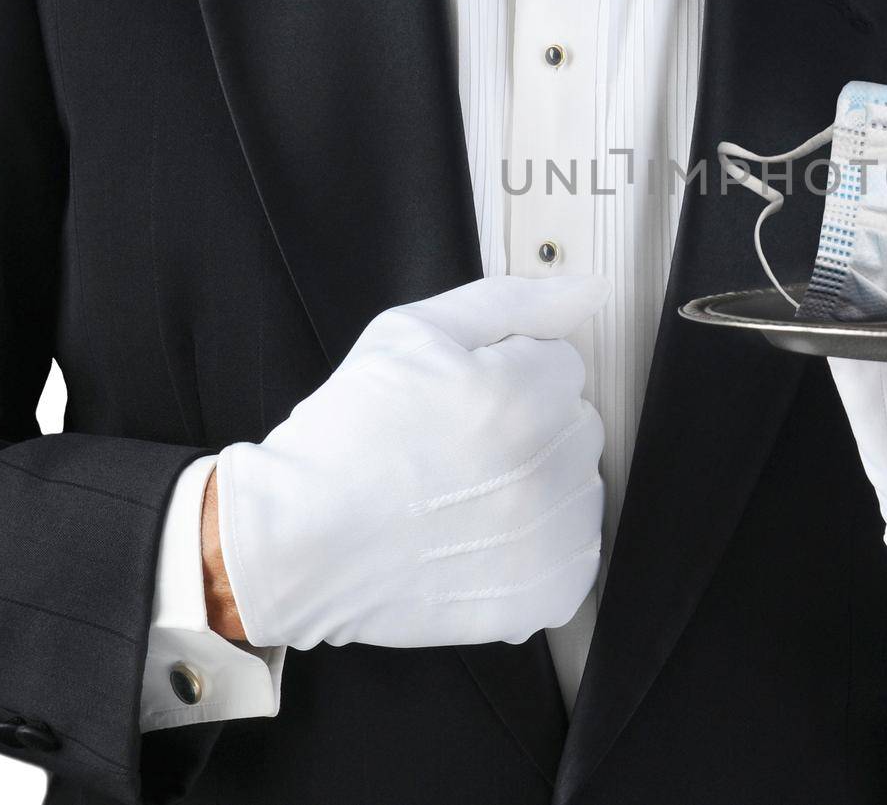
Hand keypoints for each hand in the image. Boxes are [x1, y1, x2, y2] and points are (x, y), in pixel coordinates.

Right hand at [214, 274, 609, 650]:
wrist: (298, 542)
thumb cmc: (345, 438)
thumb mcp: (412, 332)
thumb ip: (513, 302)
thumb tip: (588, 292)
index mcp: (521, 396)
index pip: (562, 364)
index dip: (507, 375)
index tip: (461, 401)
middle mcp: (545, 468)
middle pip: (576, 423)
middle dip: (528, 425)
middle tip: (455, 447)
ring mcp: (549, 538)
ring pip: (579, 486)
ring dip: (539, 486)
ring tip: (465, 495)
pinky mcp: (544, 593)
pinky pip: (576, 553)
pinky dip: (541, 548)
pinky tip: (483, 538)